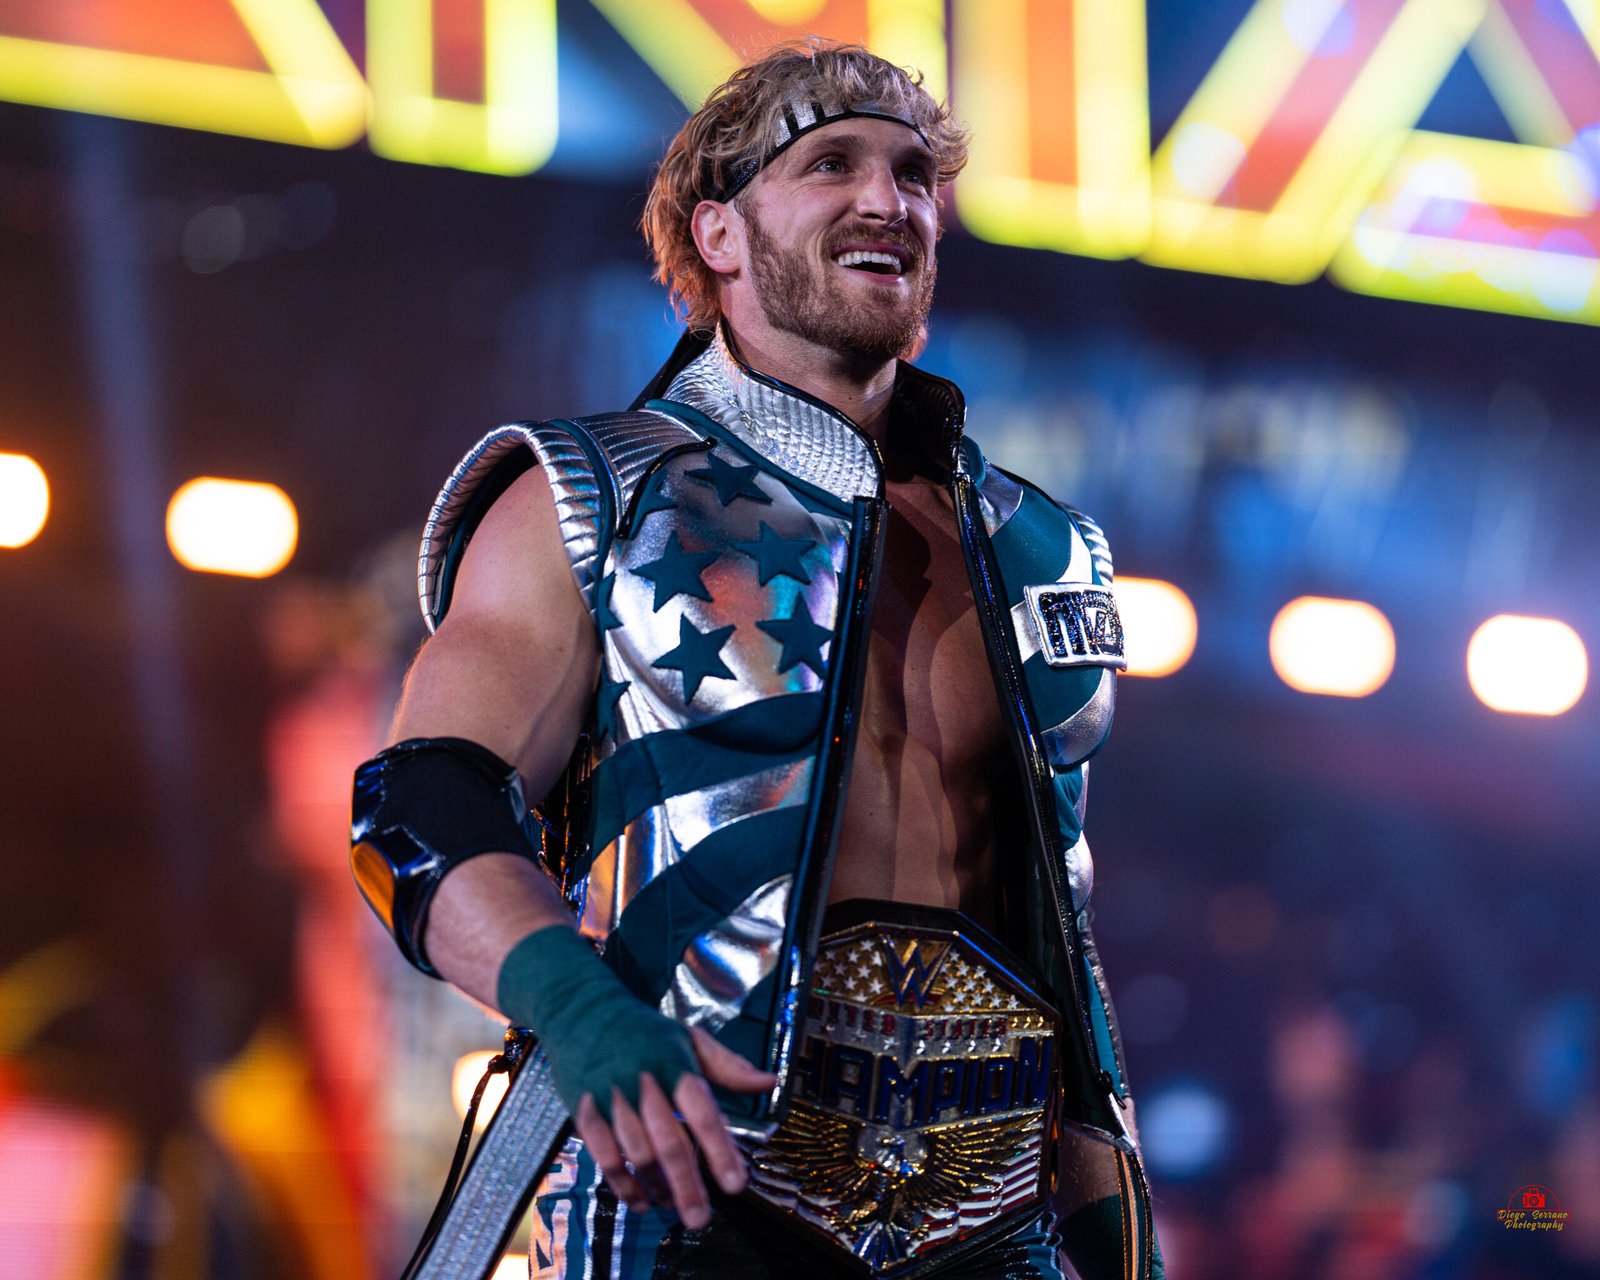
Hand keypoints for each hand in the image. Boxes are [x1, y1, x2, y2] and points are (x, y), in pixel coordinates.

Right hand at [573, 1027, 775, 1227]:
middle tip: (700, 1219)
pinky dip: (623, 1185)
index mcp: (675, 1064)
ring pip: (637, 1155)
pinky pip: (604, 1157)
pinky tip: (640, 1202)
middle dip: (687, 1186)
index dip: (720, 1151)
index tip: (737, 1186)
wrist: (583, 1009)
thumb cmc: (647, 1031)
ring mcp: (612, 1098)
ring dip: (658, 1188)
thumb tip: (770, 1082)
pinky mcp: (585, 1110)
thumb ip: (729, 1067)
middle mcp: (644, 1083)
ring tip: (675, 1207)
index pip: (703, 1113)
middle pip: (669, 1144)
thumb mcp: (690, 1038)